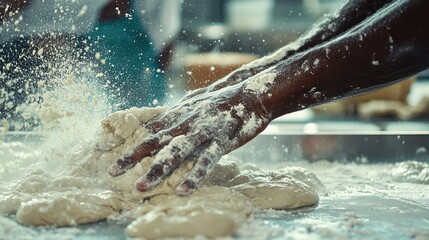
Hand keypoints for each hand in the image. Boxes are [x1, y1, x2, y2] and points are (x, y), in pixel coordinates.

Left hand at [107, 84, 269, 194]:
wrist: (250, 93)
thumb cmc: (221, 100)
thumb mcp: (193, 102)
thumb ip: (176, 113)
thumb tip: (158, 122)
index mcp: (178, 116)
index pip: (149, 132)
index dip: (130, 146)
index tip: (114, 159)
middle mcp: (185, 123)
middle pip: (155, 142)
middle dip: (133, 158)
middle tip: (114, 173)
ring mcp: (202, 132)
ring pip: (176, 152)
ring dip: (157, 169)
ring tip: (142, 186)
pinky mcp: (221, 141)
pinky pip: (206, 161)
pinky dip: (195, 176)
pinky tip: (184, 190)